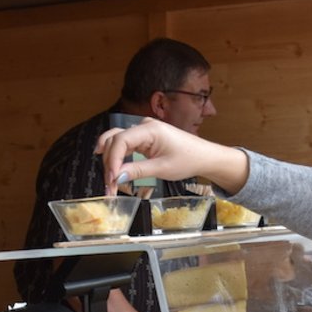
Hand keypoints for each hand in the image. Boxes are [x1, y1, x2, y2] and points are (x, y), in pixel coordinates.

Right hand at [96, 120, 248, 195]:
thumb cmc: (188, 159)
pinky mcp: (143, 139)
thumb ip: (137, 171)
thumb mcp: (162, 168)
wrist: (203, 157)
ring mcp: (142, 132)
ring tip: (110, 182)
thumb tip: (116, 177)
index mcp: (149, 129)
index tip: (112, 179)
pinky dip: (118, 160)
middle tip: (109, 186)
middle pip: (114, 140)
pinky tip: (113, 171)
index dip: (112, 160)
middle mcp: (143, 126)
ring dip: (110, 161)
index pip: (120, 140)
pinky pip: (124, 147)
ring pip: (116, 143)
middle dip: (108, 163)